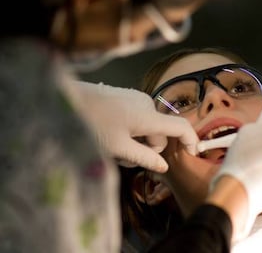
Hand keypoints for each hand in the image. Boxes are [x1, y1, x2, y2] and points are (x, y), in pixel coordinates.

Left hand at [63, 80, 198, 171]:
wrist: (66, 99)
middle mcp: (147, 104)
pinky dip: (131, 131)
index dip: (190, 140)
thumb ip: (144, 158)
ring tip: (114, 148)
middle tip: (124, 158)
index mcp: (148, 116)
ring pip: (147, 128)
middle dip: (147, 148)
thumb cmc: (92, 125)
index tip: (192, 154)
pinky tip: (112, 134)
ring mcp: (137, 99)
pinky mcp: (127, 98)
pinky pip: (138, 119)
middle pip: (159, 133)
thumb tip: (165, 167)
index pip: (180, 127)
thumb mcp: (118, 148)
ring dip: (137, 141)